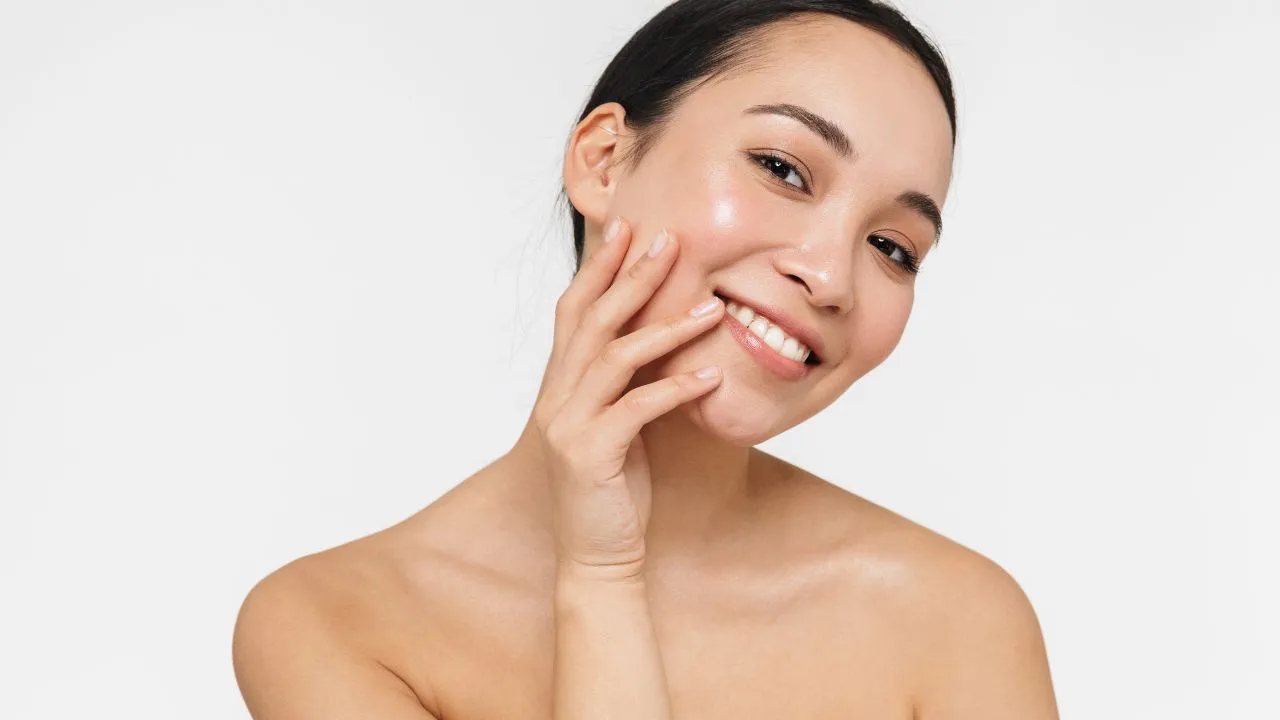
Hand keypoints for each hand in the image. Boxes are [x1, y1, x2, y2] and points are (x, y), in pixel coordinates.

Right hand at [532, 217, 724, 580]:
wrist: (594, 555)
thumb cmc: (614, 487)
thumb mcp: (620, 423)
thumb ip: (629, 381)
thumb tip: (667, 334)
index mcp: (560, 385)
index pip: (574, 311)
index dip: (599, 268)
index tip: (628, 228)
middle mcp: (556, 397)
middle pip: (593, 320)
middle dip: (632, 276)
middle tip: (669, 240)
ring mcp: (568, 425)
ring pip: (616, 357)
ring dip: (667, 327)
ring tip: (712, 306)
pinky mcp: (590, 455)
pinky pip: (637, 408)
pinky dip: (676, 387)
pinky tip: (711, 374)